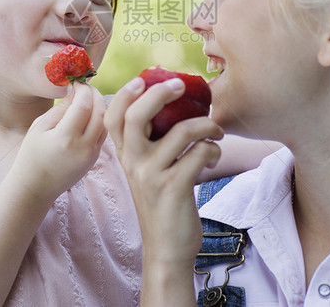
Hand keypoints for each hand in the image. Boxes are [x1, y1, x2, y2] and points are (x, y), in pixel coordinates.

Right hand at [10, 83, 106, 202]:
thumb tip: (76, 91)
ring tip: (89, 97)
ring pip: (105, 122)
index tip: (77, 82)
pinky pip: (103, 133)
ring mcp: (92, 154)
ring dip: (100, 106)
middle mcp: (83, 147)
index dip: (83, 89)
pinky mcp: (95, 159)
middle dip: (95, 95)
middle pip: (100, 111)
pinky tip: (91, 113)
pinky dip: (100, 119)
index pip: (84, 105)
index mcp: (65, 138)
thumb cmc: (32, 154)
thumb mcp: (40, 127)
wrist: (35, 187)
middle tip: (86, 87)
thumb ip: (61, 108)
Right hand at [105, 76, 223, 270]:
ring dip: (207, 125)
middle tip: (182, 86)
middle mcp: (134, 163)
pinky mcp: (174, 188)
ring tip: (216, 132)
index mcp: (126, 156)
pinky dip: (213, 149)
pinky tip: (213, 155)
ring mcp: (152, 176)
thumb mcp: (147, 172)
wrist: (167, 249)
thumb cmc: (163, 204)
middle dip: (160, 93)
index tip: (143, 79)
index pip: (113, 117)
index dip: (125, 94)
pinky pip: (199, 153)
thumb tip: (171, 107)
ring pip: (181, 131)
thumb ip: (150, 144)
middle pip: (136, 116)